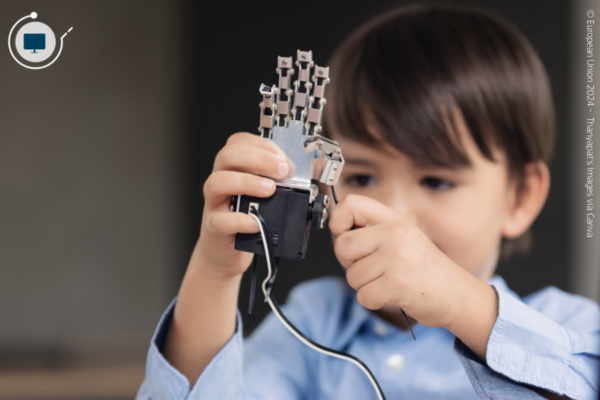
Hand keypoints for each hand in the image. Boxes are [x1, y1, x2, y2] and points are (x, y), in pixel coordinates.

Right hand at [194, 132, 289, 280]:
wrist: (227, 251)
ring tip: (270, 190)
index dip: (263, 145)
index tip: (284, 159)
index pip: (239, 142)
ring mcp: (214, 202)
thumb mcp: (263, 195)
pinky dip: (240, 220)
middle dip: (259, 159)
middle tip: (282, 172)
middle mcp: (221, 180)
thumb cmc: (247, 218)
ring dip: (247, 182)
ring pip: (218, 182)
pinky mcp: (214, 226)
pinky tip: (256, 222)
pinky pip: (220, 220)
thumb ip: (277, 182)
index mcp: (233, 168)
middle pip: (228, 155)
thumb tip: (302, 174)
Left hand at [329, 194, 483, 329]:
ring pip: (351, 276)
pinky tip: (393, 294)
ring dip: (365, 285)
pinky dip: (373, 301)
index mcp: (393, 219)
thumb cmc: (424, 269)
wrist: (456, 294)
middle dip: (350, 263)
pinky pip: (363, 296)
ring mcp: (395, 258)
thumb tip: (335, 231)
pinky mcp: (396, 284)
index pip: (349, 204)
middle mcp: (394, 234)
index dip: (339, 223)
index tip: (346, 235)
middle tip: (373, 268)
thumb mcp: (401, 237)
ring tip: (388, 281)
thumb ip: (371, 231)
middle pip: (341, 246)